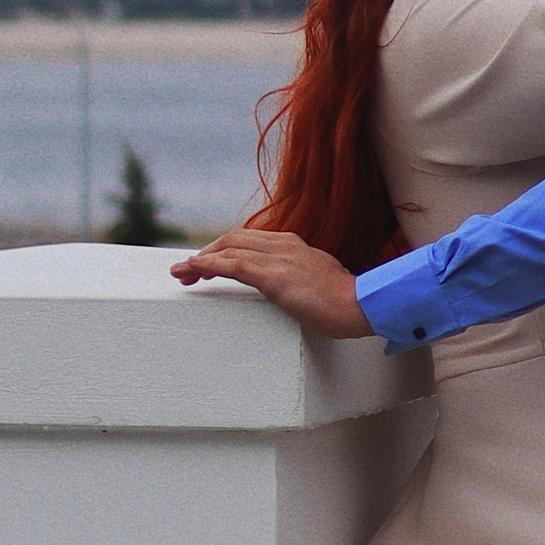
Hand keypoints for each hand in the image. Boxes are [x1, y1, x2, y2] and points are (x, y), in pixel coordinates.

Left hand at [170, 228, 373, 336]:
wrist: (362, 305)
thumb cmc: (346, 301)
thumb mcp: (318, 281)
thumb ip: (301, 277)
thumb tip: (290, 287)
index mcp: (293, 245)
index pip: (249, 239)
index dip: (224, 248)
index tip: (208, 263)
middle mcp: (283, 244)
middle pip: (233, 239)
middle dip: (207, 252)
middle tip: (188, 270)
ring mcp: (278, 258)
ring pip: (228, 248)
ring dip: (200, 259)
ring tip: (182, 273)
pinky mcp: (274, 275)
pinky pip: (232, 265)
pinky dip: (208, 265)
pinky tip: (193, 270)